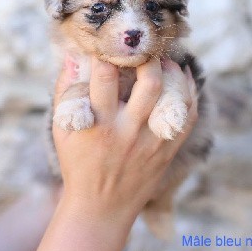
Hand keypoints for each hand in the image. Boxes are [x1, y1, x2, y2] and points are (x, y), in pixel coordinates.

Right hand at [53, 56, 197, 222]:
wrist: (101, 207)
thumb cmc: (78, 164)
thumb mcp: (63, 130)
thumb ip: (65, 92)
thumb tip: (74, 58)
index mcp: (97, 124)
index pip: (104, 76)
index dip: (107, 53)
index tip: (109, 43)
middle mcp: (127, 132)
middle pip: (148, 83)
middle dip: (147, 58)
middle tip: (143, 49)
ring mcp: (151, 143)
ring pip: (173, 97)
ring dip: (172, 71)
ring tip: (164, 61)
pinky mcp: (167, 151)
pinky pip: (188, 116)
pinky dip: (189, 92)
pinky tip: (183, 78)